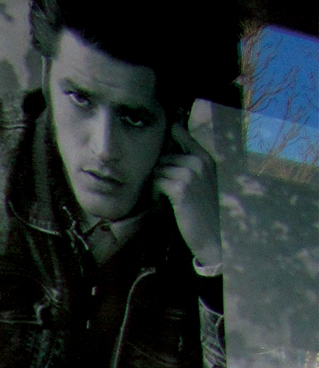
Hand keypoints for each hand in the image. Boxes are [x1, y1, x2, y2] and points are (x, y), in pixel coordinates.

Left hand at [152, 123, 221, 269]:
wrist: (212, 235)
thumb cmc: (202, 211)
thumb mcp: (200, 183)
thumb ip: (187, 164)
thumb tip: (164, 152)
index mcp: (205, 158)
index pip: (180, 132)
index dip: (167, 134)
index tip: (162, 137)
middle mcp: (199, 161)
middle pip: (163, 156)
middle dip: (159, 174)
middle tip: (163, 194)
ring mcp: (191, 173)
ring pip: (157, 170)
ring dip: (155, 187)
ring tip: (164, 202)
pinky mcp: (181, 188)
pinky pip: (156, 183)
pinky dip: (155, 196)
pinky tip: (162, 207)